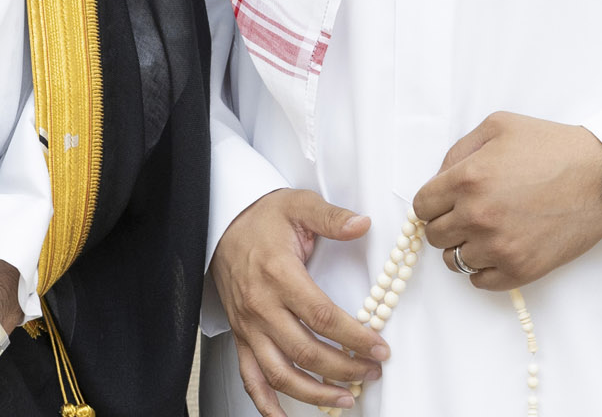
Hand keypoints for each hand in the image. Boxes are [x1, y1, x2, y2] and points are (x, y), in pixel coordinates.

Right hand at [208, 188, 387, 414]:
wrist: (223, 222)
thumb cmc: (261, 218)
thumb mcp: (298, 205)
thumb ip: (331, 217)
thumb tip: (362, 224)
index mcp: (279, 274)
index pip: (322, 317)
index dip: (354, 337)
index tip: (378, 348)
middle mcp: (261, 306)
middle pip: (305, 352)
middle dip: (344, 369)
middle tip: (371, 373)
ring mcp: (249, 325)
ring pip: (279, 373)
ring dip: (313, 394)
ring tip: (343, 400)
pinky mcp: (241, 335)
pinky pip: (250, 378)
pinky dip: (266, 405)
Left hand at [411, 112, 601, 291]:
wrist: (601, 178)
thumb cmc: (552, 147)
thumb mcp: (498, 126)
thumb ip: (458, 151)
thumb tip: (439, 180)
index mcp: (467, 178)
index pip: (422, 207)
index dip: (433, 202)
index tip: (446, 201)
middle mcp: (478, 216)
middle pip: (434, 235)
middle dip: (447, 223)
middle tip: (469, 213)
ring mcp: (499, 247)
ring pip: (454, 260)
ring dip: (463, 246)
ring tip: (485, 232)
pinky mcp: (521, 269)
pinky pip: (479, 281)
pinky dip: (483, 268)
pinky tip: (498, 249)